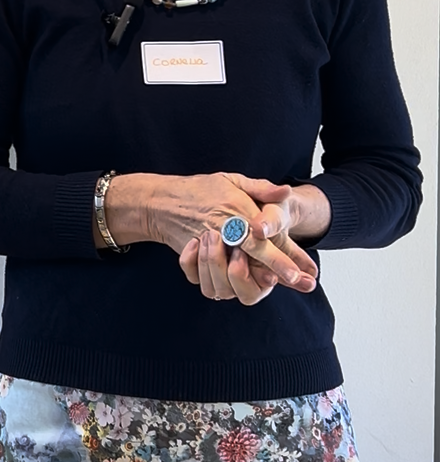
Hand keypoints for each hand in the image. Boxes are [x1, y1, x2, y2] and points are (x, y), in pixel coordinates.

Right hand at [102, 171, 320, 306]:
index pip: (263, 240)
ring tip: (248, 270)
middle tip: (295, 282)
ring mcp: (206, 247)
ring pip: (228, 277)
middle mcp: (223, 232)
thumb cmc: (201, 189)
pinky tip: (225, 277)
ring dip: (239, 279)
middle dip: (274, 272)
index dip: (282, 260)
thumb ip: (261, 189)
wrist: (160, 201)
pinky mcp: (192, 259)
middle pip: (253, 258)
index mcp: (235, 213)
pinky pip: (204, 281)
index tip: (300, 274)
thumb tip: (285, 191)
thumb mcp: (232, 180)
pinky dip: (215, 282)